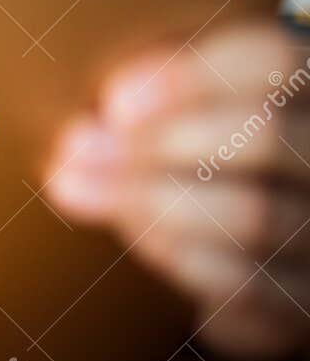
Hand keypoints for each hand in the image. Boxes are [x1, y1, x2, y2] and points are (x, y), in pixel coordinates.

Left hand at [42, 20, 309, 360]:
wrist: (246, 249)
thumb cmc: (197, 146)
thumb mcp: (182, 102)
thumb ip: (145, 98)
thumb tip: (78, 135)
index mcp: (308, 85)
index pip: (271, 60)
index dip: (189, 77)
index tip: (112, 101)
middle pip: (263, 133)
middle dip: (152, 143)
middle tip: (74, 150)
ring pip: (252, 215)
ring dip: (144, 201)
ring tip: (74, 186)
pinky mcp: (304, 300)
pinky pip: (246, 284)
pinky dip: (175, 255)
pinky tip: (130, 231)